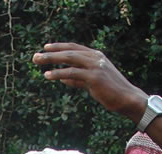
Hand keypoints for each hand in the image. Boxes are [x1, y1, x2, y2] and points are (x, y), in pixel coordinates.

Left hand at [33, 42, 147, 121]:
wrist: (126, 99)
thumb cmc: (110, 92)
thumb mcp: (92, 83)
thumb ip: (77, 79)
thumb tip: (62, 78)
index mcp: (96, 56)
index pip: (74, 48)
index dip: (59, 47)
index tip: (45, 48)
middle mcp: (95, 57)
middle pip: (69, 51)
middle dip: (50, 53)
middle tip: (35, 56)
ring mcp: (95, 66)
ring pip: (69, 59)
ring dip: (51, 60)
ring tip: (37, 62)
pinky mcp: (94, 77)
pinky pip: (72, 73)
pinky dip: (58, 73)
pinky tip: (48, 75)